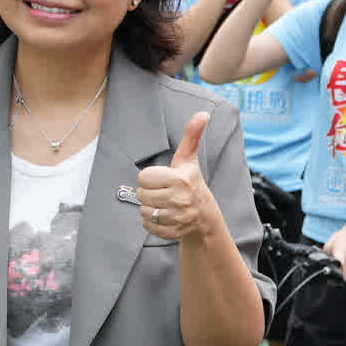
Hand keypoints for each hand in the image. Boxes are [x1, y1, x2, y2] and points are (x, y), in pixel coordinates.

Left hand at [132, 116, 217, 244]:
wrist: (204, 215)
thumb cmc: (192, 182)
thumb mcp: (189, 159)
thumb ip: (192, 135)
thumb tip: (203, 113)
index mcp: (180, 179)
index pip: (143, 177)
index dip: (150, 178)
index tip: (163, 179)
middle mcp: (180, 199)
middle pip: (141, 194)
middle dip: (149, 193)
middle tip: (163, 192)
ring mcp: (177, 218)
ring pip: (143, 211)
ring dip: (149, 207)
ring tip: (164, 204)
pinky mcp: (173, 232)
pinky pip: (147, 226)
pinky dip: (152, 222)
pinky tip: (164, 216)